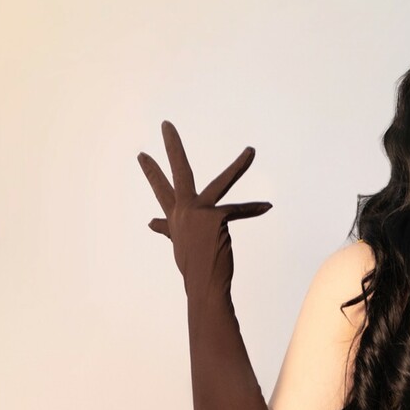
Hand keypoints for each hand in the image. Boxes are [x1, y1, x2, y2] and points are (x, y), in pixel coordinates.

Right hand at [136, 121, 270, 291]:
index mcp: (175, 216)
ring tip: (252, 151)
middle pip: (179, 172)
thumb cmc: (193, 268)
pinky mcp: (215, 219)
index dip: (151, 172)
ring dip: (239, 166)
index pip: (161, 190)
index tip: (142, 154)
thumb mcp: (178, 244)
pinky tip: (268, 206)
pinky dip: (254, 209)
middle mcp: (184, 211)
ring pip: (221, 183)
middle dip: (172, 146)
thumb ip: (167, 229)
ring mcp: (199, 213)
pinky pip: (239, 210)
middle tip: (166, 123)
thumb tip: (150, 222)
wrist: (203, 286)